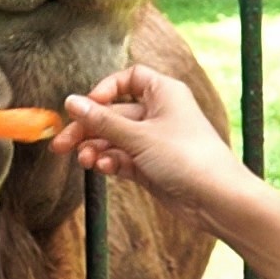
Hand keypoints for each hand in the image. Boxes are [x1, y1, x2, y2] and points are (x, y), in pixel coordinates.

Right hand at [48, 64, 249, 222]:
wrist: (217, 199)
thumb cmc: (187, 158)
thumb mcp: (139, 137)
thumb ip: (102, 121)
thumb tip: (70, 102)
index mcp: (164, 93)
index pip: (128, 79)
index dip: (105, 90)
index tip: (87, 106)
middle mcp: (159, 113)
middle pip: (114, 113)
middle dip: (88, 129)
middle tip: (61, 144)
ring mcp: (155, 141)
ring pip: (115, 139)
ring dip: (97, 149)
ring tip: (85, 161)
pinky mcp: (151, 165)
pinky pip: (123, 158)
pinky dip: (111, 162)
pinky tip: (105, 169)